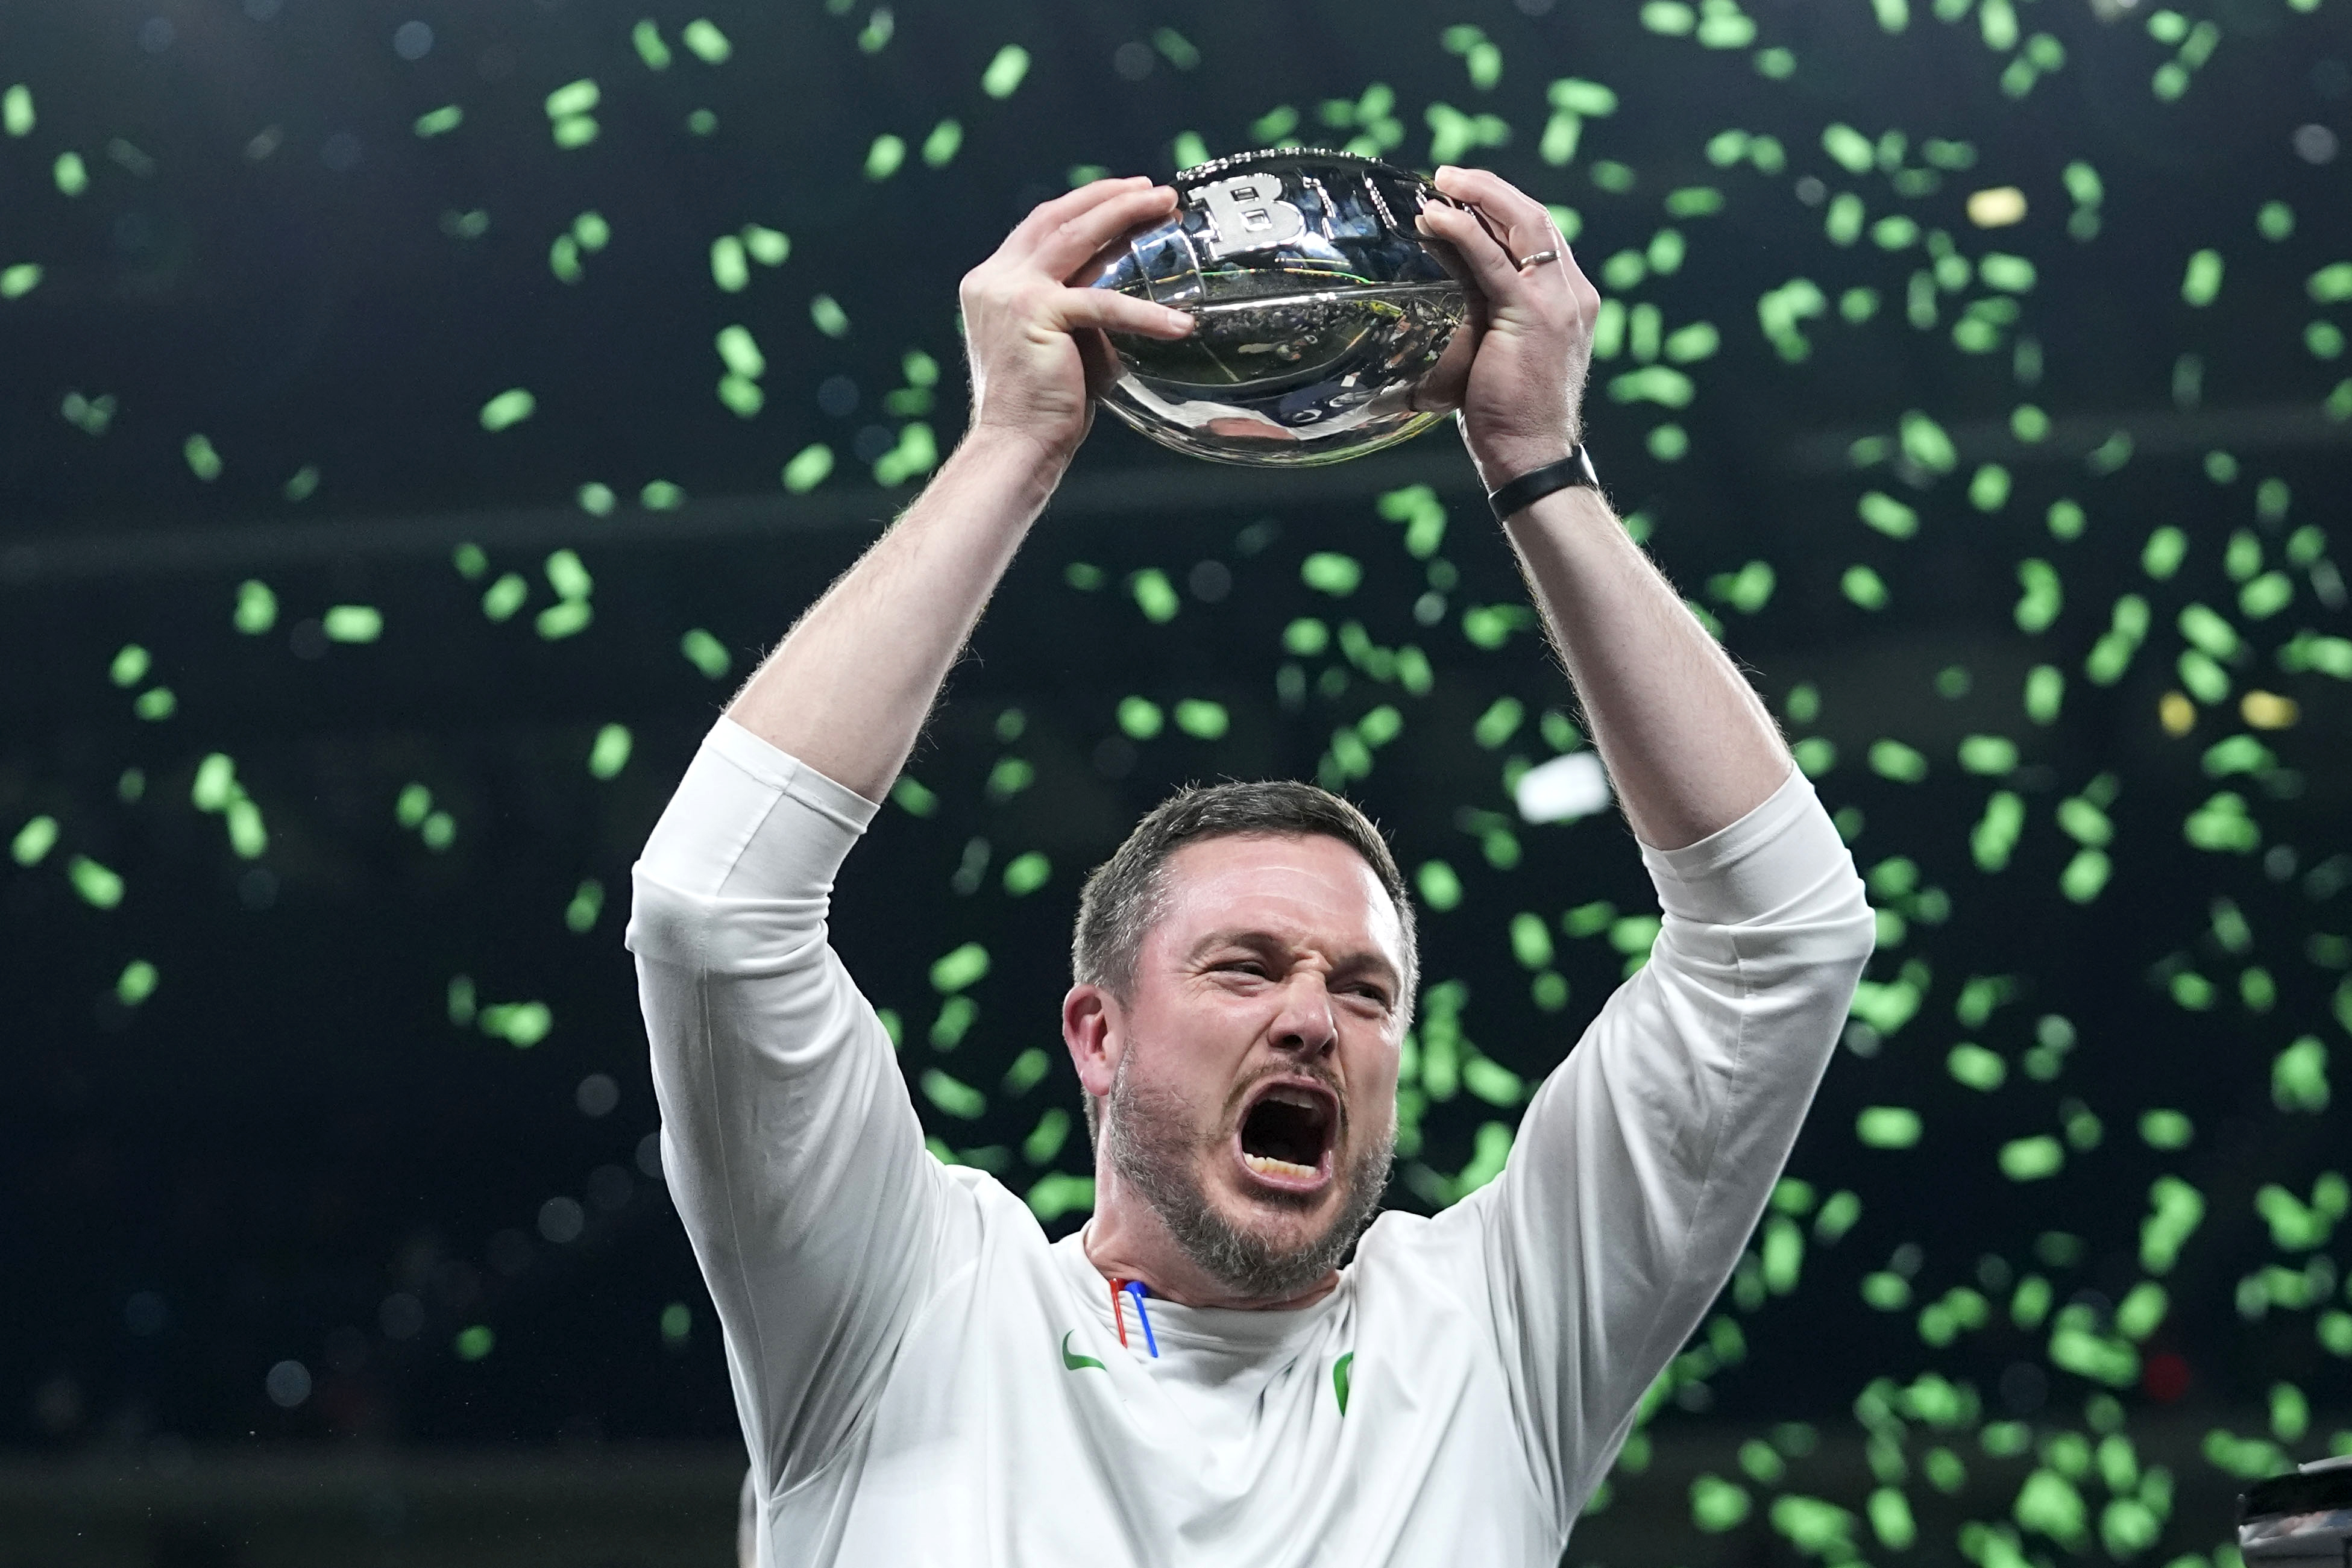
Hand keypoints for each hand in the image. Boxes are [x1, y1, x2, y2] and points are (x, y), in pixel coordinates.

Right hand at [959, 177, 1195, 467]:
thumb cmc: (1042, 407)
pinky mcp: (1035, 313)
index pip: (1041, 228)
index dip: (1084, 206)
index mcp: (992, 283)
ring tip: (1165, 206)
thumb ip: (1078, 312)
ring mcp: (1011, 292)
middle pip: (1057, 218)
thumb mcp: (1057, 344)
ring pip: (1076, 236)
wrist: (1014, 445)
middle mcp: (994, 279)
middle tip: (1154, 189)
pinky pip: (1102, 303)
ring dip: (1124, 215)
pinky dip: (1145, 312)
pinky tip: (1180, 322)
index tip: (1125, 194)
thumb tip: (1128, 295)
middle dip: (1109, 197)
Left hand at [1415, 167, 1601, 490]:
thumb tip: (1446, 268)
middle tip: (1447, 177)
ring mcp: (1557, 302)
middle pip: (1535, 219)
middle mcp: (1572, 293)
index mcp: (1572, 300)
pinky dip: (1462, 232)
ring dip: (1478, 196)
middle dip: (1491, 190)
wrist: (1533, 455)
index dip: (1502, 208)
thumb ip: (1485, 305)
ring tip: (1439, 184)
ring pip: (1522, 225)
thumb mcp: (1498, 347)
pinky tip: (1434, 218)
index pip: (1541, 236)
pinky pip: (1492, 260)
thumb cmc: (1510, 415)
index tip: (1465, 196)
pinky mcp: (1531, 315)